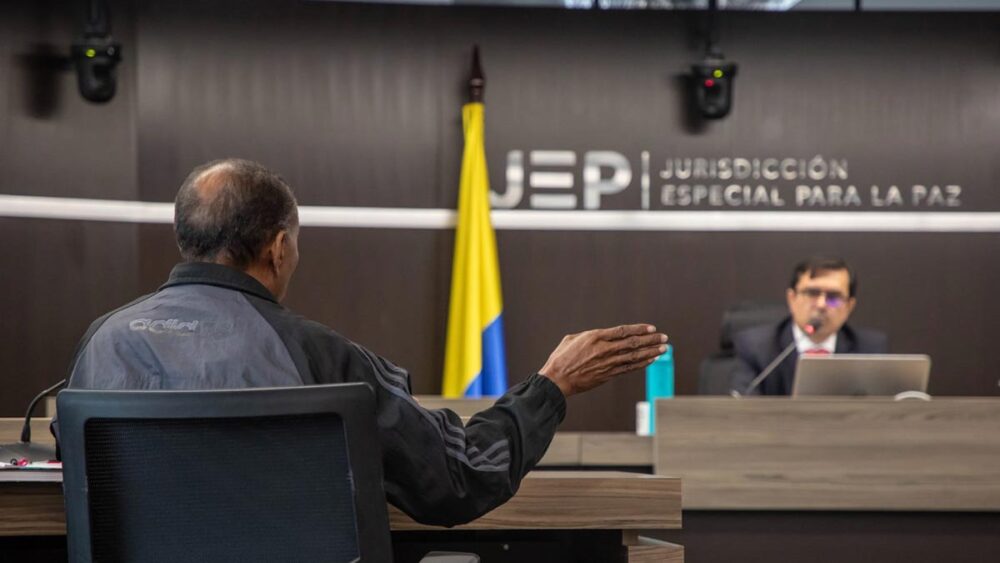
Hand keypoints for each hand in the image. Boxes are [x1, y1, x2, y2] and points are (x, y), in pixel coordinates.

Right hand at [539, 324, 667, 396]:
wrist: (557, 379)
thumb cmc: (561, 358)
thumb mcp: (572, 339)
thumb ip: (589, 335)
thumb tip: (600, 336)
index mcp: (595, 336)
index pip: (623, 331)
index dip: (640, 329)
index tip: (652, 329)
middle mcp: (604, 349)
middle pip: (633, 343)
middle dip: (651, 340)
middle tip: (664, 338)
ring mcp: (607, 363)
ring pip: (634, 356)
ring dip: (651, 352)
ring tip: (664, 349)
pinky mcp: (608, 375)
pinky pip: (629, 368)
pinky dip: (642, 364)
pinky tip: (651, 360)